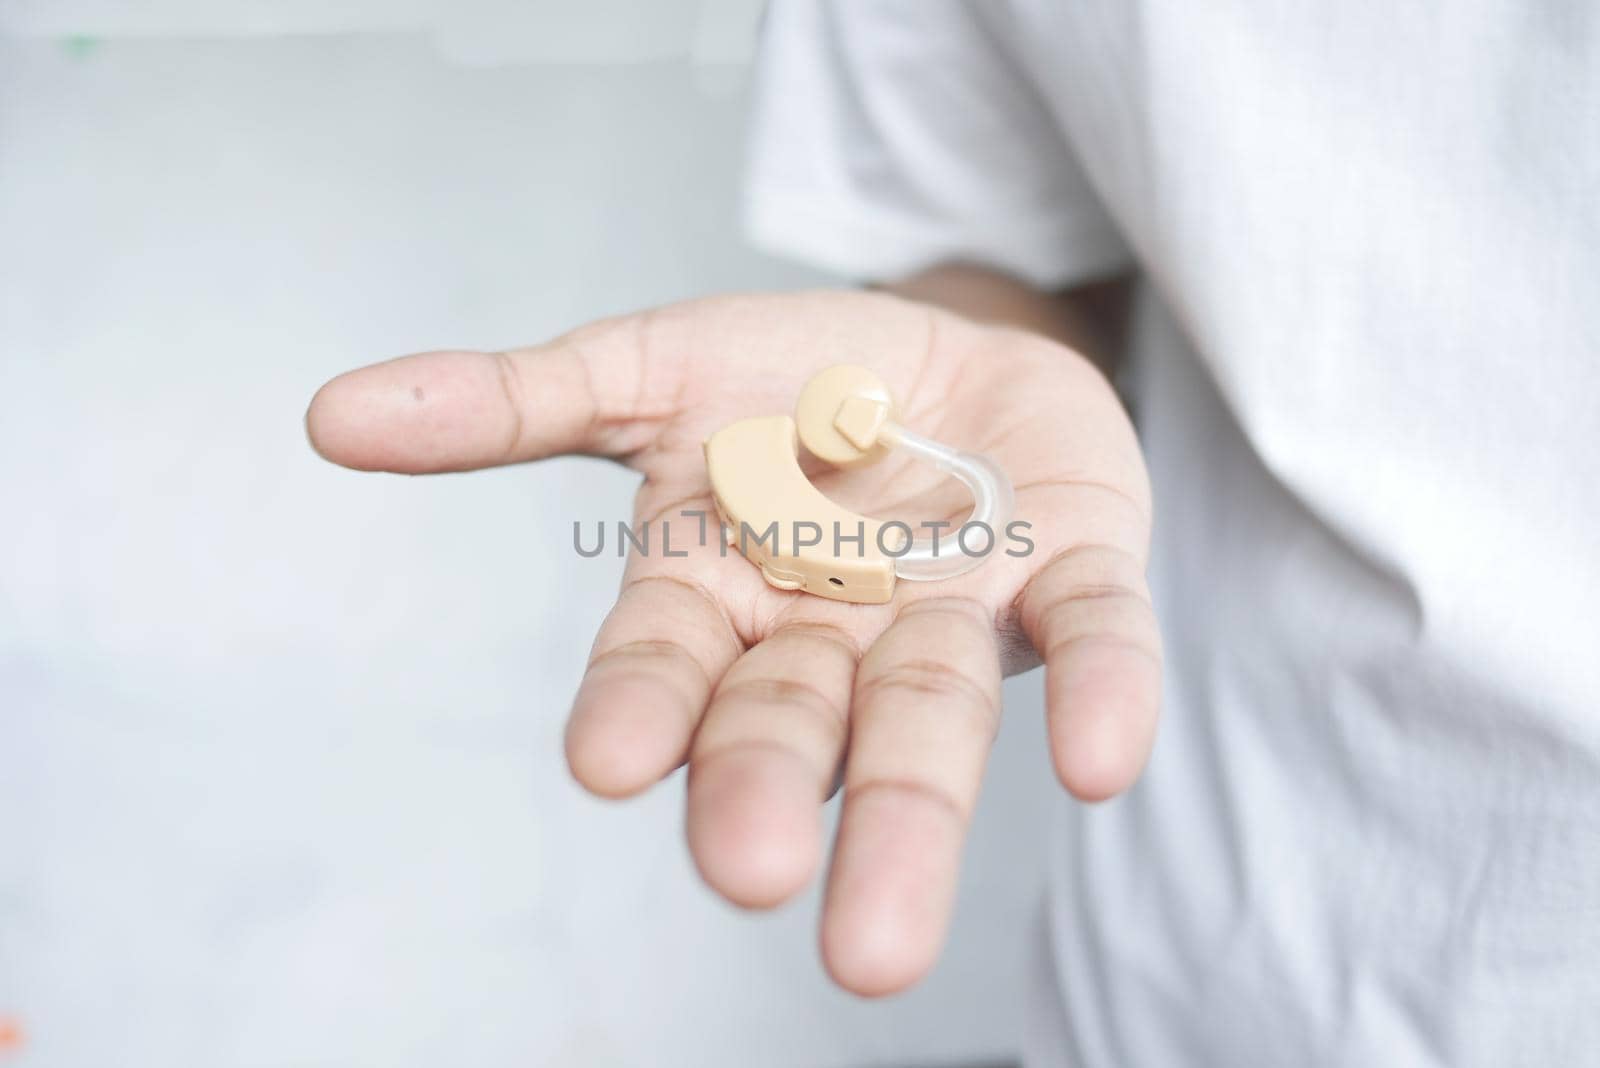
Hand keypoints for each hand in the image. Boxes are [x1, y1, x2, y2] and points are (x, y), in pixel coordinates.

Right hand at [306, 290, 1160, 994]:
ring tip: (881, 944)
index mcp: (722, 589)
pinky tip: (1102, 761)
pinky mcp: (1072, 568)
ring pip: (932, 723)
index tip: (609, 765)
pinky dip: (1102, 693)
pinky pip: (1096, 635)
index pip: (669, 662)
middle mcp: (830, 630)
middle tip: (752, 881)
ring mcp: (954, 611)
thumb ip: (512, 403)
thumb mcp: (647, 366)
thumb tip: (331, 417)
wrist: (949, 350)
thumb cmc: (789, 382)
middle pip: (795, 724)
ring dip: (912, 821)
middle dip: (767, 794)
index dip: (642, 705)